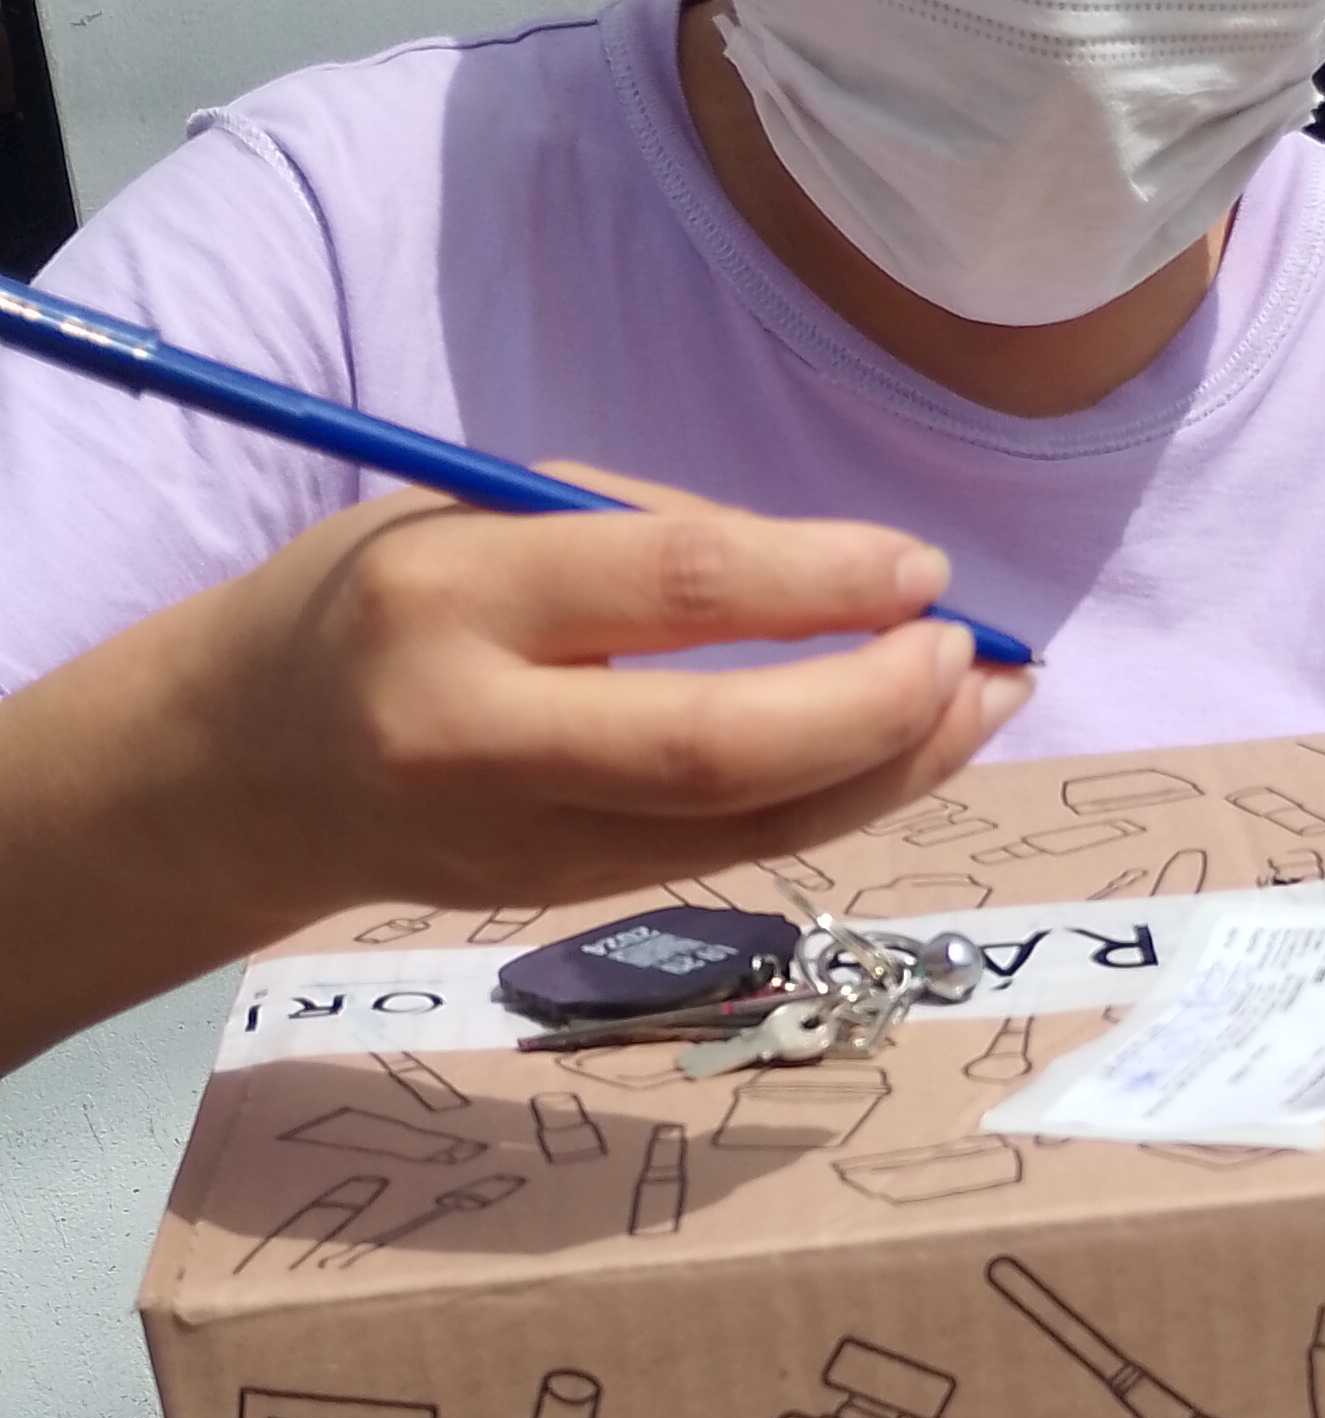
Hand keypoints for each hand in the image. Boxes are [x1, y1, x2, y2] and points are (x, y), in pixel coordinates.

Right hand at [0, 478, 1031, 1071]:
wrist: (246, 770)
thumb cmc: (376, 601)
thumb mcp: (476, 516)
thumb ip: (646, 539)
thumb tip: (845, 578)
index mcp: (451, 600)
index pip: (673, 591)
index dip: (819, 581)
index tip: (918, 563)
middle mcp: (484, 736)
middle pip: (721, 749)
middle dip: (874, 706)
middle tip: (973, 656)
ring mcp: (526, 843)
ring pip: (748, 828)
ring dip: (891, 770)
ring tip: (985, 703)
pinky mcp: (562, 902)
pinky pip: (727, 853)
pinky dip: (835, 801)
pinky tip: (903, 750)